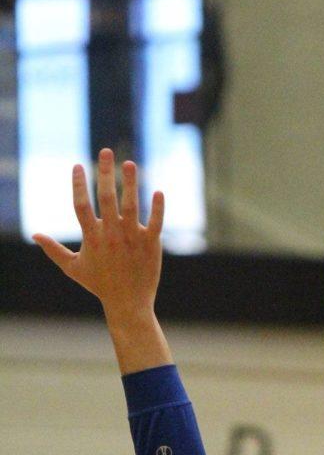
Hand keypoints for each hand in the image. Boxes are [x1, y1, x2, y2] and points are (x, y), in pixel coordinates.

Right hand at [33, 149, 163, 318]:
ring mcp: (133, 238)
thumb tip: (35, 234)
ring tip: (129, 163)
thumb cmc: (99, 284)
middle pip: (107, 198)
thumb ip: (53, 250)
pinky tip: (158, 190)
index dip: (78, 185)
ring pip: (132, 205)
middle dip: (105, 173)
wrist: (128, 303)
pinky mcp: (151, 243)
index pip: (81, 205)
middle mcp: (112, 234)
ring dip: (131, 183)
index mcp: (92, 237)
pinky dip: (158, 207)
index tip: (78, 165)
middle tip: (105, 152)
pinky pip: (156, 222)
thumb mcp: (73, 268)